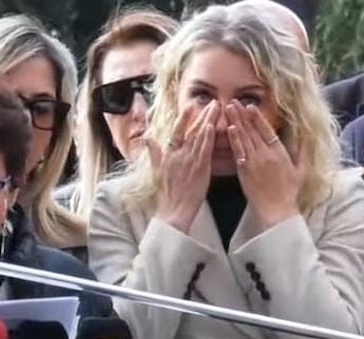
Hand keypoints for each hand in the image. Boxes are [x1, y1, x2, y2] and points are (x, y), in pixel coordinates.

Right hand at [149, 101, 215, 233]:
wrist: (173, 211)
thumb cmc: (167, 194)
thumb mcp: (156, 170)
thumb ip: (153, 152)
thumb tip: (147, 137)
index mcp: (168, 154)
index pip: (177, 132)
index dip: (184, 118)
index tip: (190, 105)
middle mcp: (178, 154)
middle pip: (191, 130)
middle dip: (201, 114)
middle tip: (211, 101)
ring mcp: (189, 160)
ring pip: (200, 136)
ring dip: (209, 120)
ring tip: (217, 107)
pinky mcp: (199, 168)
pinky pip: (204, 149)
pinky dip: (208, 137)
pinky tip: (212, 126)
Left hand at [225, 101, 303, 228]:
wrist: (277, 209)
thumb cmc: (289, 192)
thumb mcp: (301, 170)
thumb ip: (301, 151)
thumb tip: (303, 136)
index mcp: (280, 152)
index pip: (267, 130)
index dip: (258, 117)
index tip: (250, 106)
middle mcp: (266, 154)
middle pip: (253, 130)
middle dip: (242, 115)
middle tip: (233, 101)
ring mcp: (254, 162)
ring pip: (244, 138)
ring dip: (236, 122)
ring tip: (228, 109)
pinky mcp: (245, 171)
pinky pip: (238, 152)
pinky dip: (234, 140)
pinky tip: (229, 129)